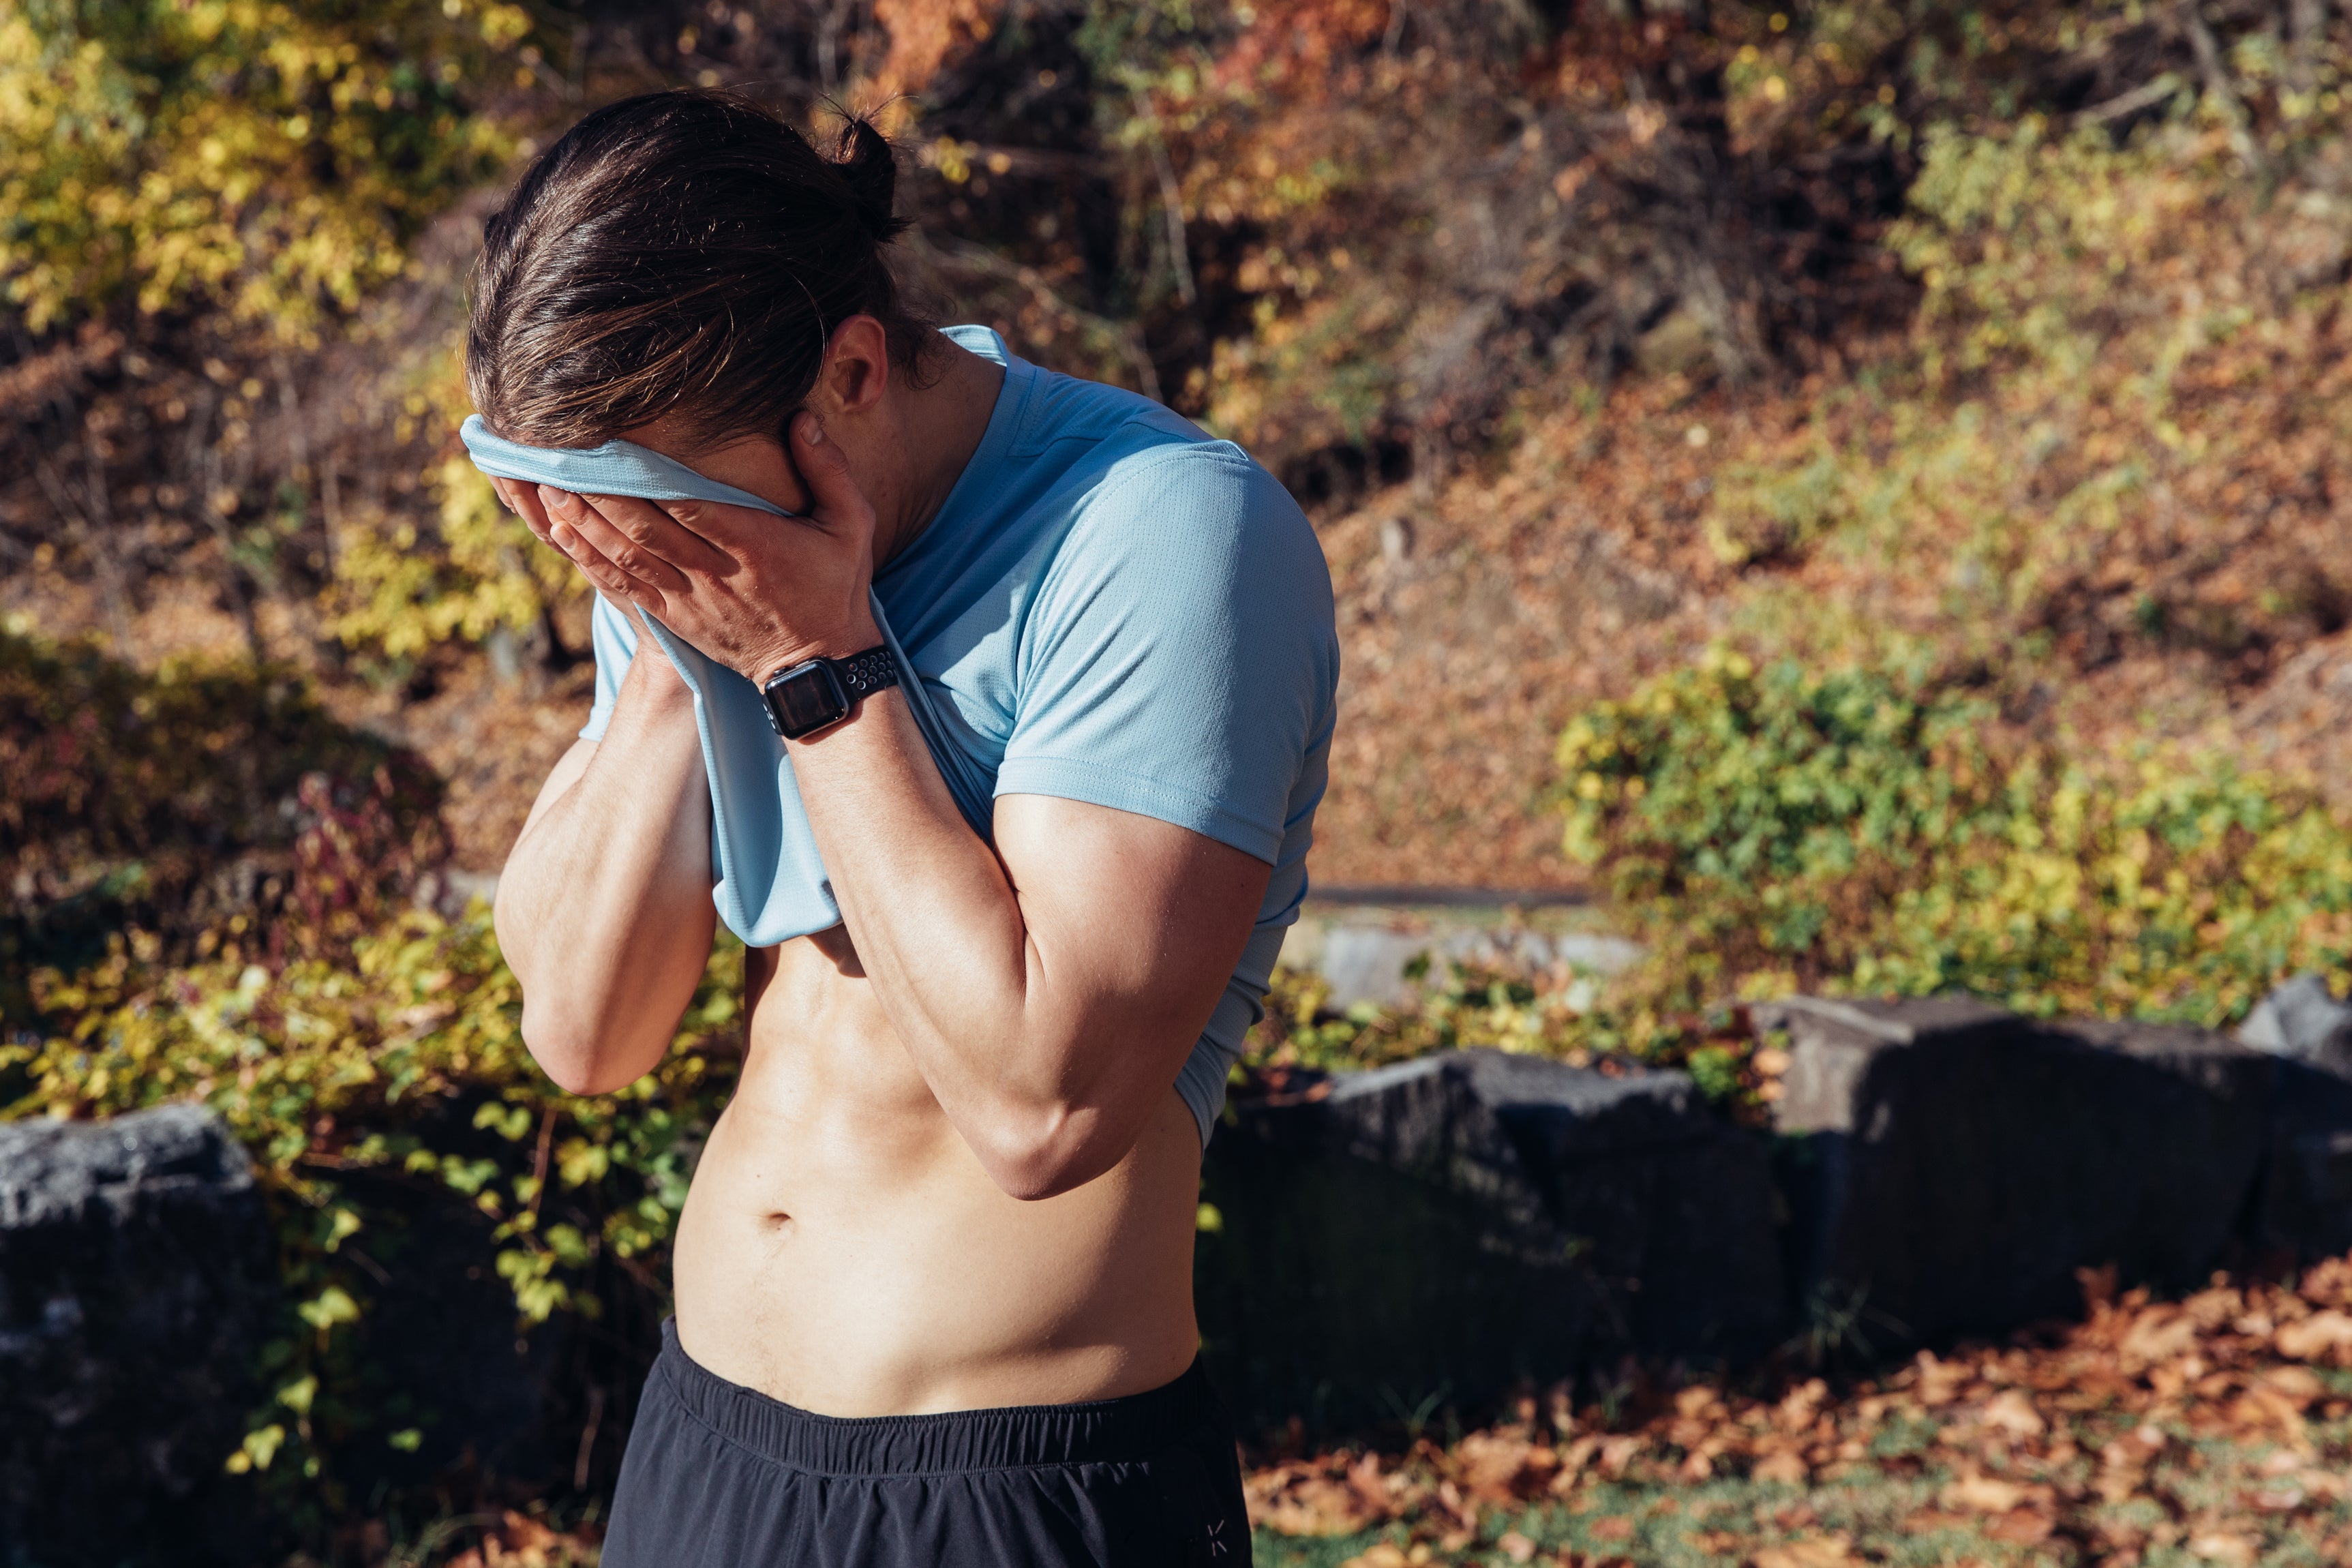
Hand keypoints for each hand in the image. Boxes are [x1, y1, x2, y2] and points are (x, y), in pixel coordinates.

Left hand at [493, 415, 879, 680]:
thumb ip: (829, 471)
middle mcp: (715, 573)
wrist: (820, 666)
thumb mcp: (851, 526)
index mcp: (755, 546)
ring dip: (584, 521)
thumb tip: (800, 419)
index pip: (688, 505)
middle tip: (561, 455)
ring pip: (626, 555)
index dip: (646, 475)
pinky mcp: (675, 618)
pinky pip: (624, 587)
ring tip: (549, 484)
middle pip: (645, 528)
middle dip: (599, 492)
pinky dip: (590, 560)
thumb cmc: (836, 587)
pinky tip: (562, 533)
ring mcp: (690, 599)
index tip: (614, 441)